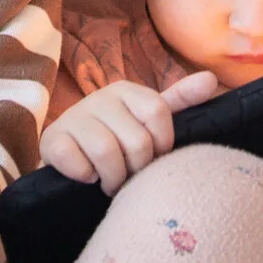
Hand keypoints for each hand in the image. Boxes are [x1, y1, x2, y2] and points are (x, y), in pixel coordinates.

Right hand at [39, 71, 217, 193]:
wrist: (66, 156)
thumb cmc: (114, 138)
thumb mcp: (145, 119)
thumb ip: (178, 101)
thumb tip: (211, 79)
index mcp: (127, 90)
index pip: (158, 112)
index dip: (162, 144)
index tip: (155, 157)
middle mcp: (100, 98)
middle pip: (136, 140)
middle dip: (136, 169)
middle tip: (129, 176)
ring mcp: (73, 117)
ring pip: (106, 152)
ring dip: (112, 178)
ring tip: (111, 182)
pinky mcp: (52, 140)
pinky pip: (76, 162)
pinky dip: (85, 176)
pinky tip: (86, 176)